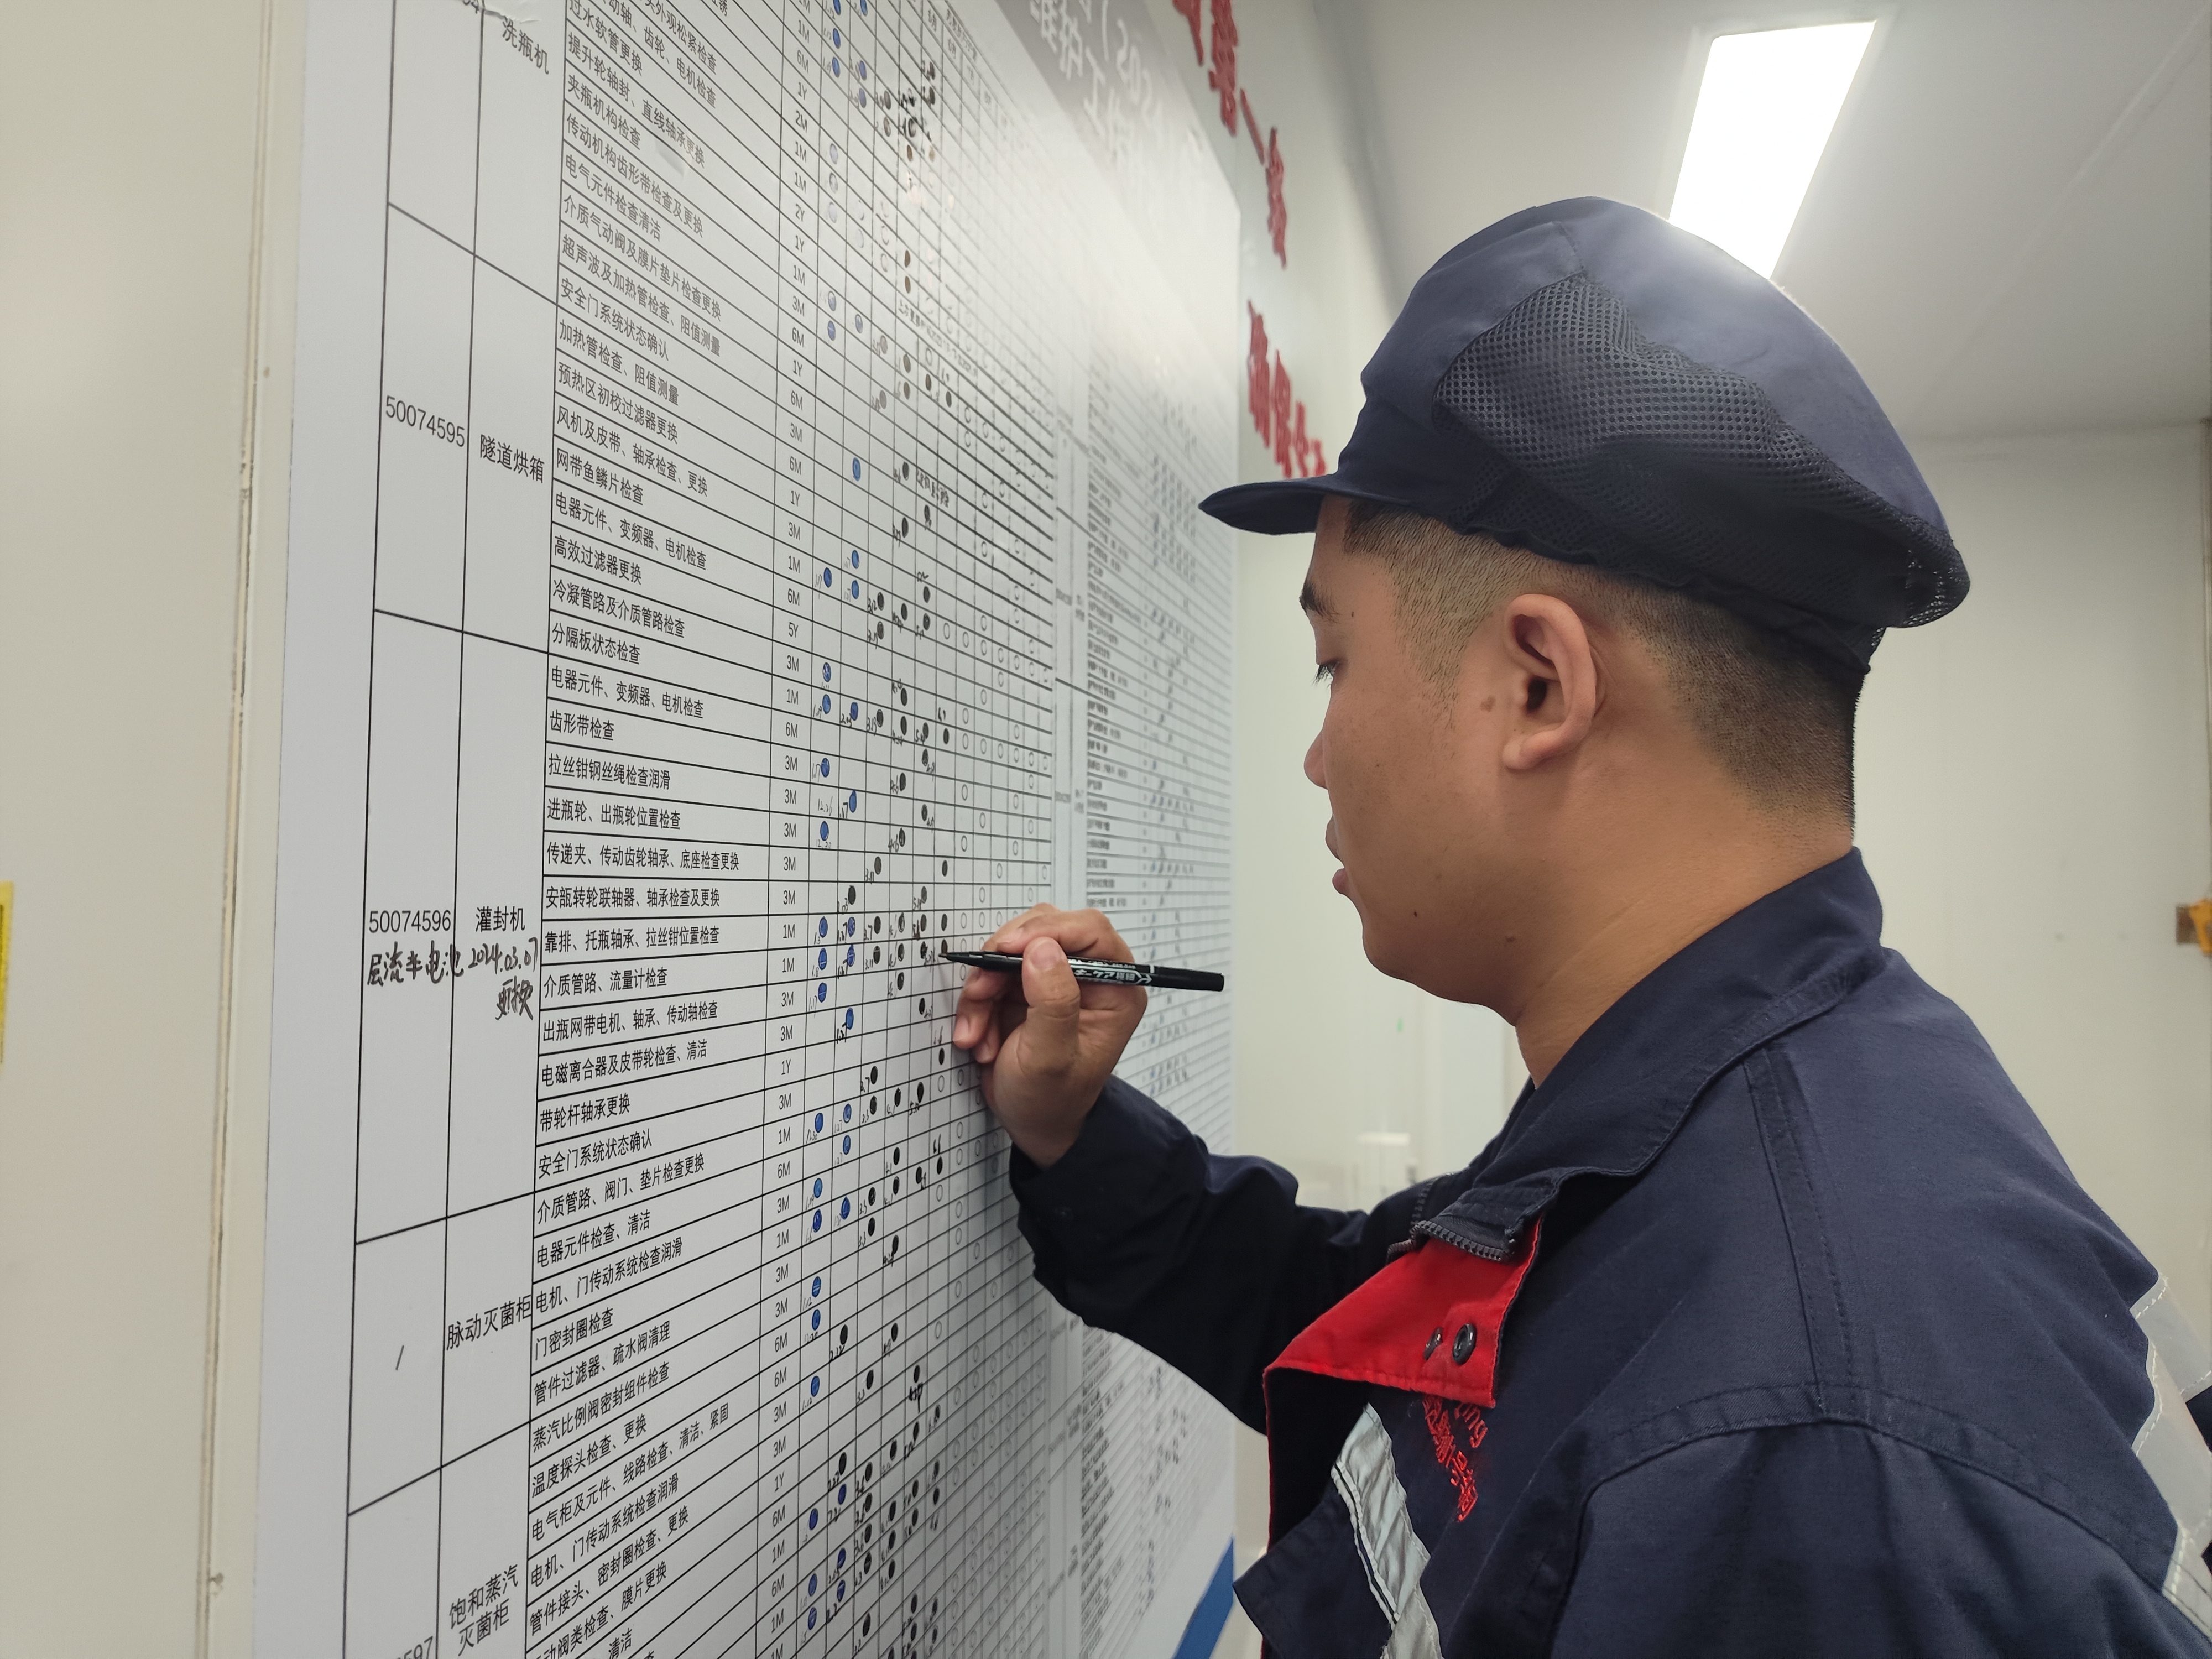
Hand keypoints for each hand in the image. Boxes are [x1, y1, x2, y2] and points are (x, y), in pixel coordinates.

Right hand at [950, 905, 1145, 1166]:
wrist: (1031, 1122)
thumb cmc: (1051, 1099)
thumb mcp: (1050, 1058)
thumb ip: (1052, 1003)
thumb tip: (1043, 949)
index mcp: (1116, 989)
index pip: (1090, 932)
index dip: (1047, 931)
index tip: (1007, 949)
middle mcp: (1090, 976)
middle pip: (1044, 931)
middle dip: (1002, 962)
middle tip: (979, 994)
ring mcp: (1055, 978)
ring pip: (1011, 950)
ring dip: (984, 988)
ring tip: (976, 1034)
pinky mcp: (1025, 985)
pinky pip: (993, 972)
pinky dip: (978, 1002)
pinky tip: (978, 1038)